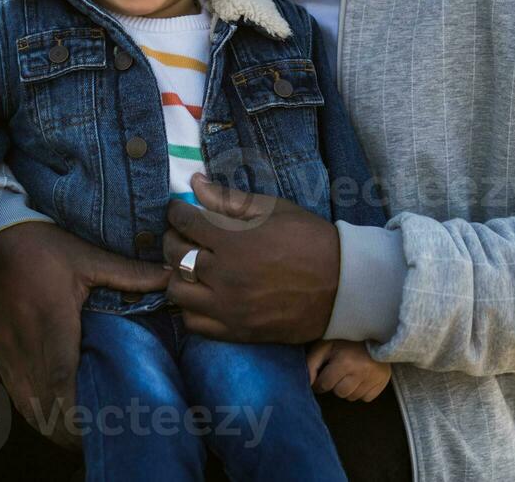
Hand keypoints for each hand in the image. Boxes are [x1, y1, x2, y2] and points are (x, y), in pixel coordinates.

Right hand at [0, 222, 167, 447]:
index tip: (97, 426)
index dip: (74, 410)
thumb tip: (169, 276)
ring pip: (26, 403)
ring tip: (78, 434)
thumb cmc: (41, 244)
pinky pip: (14, 392)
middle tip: (98, 437)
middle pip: (42, 403)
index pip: (59, 378)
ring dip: (49, 423)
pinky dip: (33, 410)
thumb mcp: (86, 255)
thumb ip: (128, 273)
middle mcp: (25, 341)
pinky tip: (51, 415)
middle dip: (67, 428)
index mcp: (51, 320)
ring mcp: (7, 349)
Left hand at [163, 174, 339, 342]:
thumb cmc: (309, 240)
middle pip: (175, 255)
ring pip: (177, 292)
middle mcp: (225, 275)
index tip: (179, 210)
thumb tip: (195, 183)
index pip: (185, 222)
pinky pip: (192, 323)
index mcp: (234, 241)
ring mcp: (228, 307)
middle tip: (183, 235)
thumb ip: (229, 199)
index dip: (176, 212)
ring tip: (191, 266)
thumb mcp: (273, 210)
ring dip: (177, 275)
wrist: (342, 285)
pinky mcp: (235, 331)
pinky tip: (202, 294)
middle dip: (172, 239)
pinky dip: (190, 307)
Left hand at [306, 340, 391, 401]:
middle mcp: (360, 372)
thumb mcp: (325, 346)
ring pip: (352, 397)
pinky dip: (361, 391)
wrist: (374, 331)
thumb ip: (312, 364)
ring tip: (350, 373)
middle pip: (339, 393)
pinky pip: (366, 398)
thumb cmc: (345, 340)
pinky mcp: (383, 382)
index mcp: (344, 362)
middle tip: (338, 372)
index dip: (320, 382)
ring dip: (348, 389)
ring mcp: (373, 378)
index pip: (324, 385)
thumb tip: (307, 384)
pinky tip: (361, 378)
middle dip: (335, 384)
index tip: (322, 376)